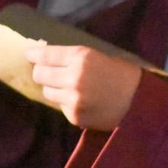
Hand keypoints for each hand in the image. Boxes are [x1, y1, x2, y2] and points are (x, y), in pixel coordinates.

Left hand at [25, 43, 142, 131]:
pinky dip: (66, 102)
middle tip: (47, 71)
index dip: (33, 54)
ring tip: (69, 87)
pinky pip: (60, 106)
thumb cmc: (120, 74)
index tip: (28, 53)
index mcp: (81, 57)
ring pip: (47, 92)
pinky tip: (82, 100)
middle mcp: (74, 77)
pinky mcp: (74, 116)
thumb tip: (41, 50)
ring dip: (53, 88)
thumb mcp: (96, 56)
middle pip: (40, 74)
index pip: (45, 55)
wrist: (139, 102)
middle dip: (41, 72)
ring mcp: (73, 99)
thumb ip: (70, 56)